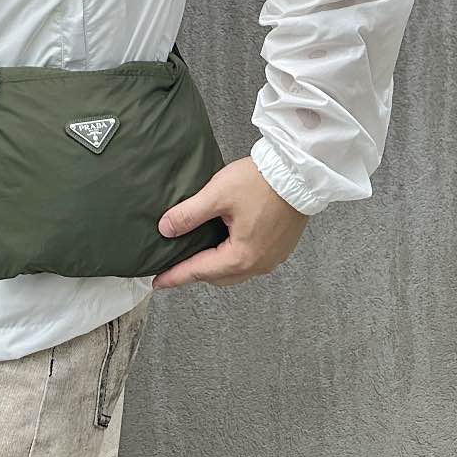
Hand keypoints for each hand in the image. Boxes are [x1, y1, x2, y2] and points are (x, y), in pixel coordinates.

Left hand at [151, 154, 309, 289]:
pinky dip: (231, 258)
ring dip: (215, 266)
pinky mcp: (280, 247)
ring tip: (196, 255)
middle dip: (196, 273)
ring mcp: (272, 258)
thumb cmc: (260, 182)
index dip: (176, 276)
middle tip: (175, 267)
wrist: (298, 174)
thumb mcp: (217, 195)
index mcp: (242, 257)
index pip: (200, 271)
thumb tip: (165, 229)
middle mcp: (259, 264)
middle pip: (219, 276)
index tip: (158, 282)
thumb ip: (189, 214)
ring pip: (235, 271)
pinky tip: (223, 244)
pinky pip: (250, 261)